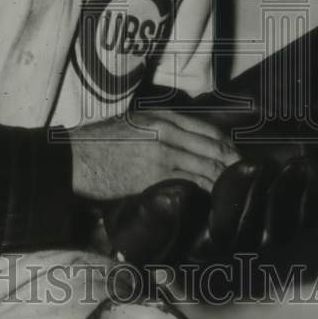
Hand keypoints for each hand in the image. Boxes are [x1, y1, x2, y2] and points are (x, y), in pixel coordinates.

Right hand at [69, 110, 238, 200]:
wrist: (72, 158)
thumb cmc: (97, 144)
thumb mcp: (131, 124)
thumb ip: (158, 129)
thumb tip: (184, 144)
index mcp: (161, 117)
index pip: (209, 131)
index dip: (229, 147)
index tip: (237, 160)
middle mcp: (166, 130)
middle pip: (214, 148)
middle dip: (233, 165)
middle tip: (245, 180)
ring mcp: (162, 153)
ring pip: (208, 167)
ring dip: (224, 181)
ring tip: (233, 194)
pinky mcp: (154, 175)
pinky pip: (191, 184)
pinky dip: (207, 193)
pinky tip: (212, 201)